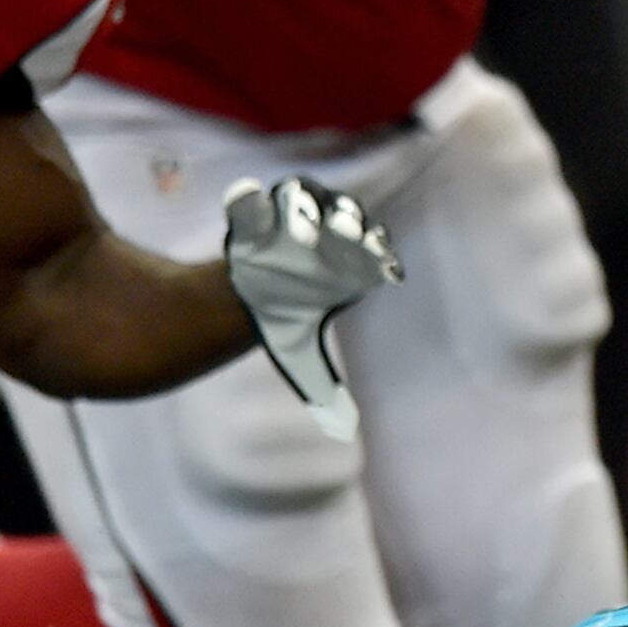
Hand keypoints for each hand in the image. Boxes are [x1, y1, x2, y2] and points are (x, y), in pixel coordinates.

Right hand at [221, 177, 399, 442]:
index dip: (381, 254)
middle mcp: (328, 232)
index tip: (382, 269)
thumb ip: (324, 392)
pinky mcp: (256, 211)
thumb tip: (343, 429)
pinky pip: (257, 197)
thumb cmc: (285, 322)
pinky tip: (246, 201)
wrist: (245, 302)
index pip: (376, 249)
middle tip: (345, 237)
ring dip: (309, 210)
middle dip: (350, 223)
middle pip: (349, 216)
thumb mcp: (302, 361)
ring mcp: (294, 217)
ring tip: (302, 237)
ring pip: (311, 198)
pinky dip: (251, 197)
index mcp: (352, 264)